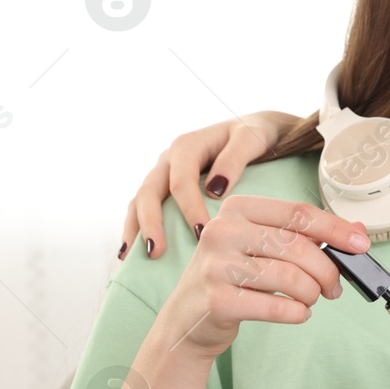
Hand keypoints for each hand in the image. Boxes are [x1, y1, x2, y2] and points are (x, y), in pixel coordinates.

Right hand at [121, 111, 302, 259]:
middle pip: (149, 192)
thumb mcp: (251, 139)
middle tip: (157, 251)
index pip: (181, 181)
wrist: (254, 131)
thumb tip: (215, 190)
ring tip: (132, 257)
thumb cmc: (256, 134)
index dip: (189, 207)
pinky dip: (137, 227)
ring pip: (140, 201)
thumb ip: (234, 159)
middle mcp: (168, 160)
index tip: (201, 233)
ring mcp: (164, 174)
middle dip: (150, 222)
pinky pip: (144, 208)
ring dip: (135, 228)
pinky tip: (134, 252)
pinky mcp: (165, 188)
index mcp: (187, 147)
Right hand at [157, 195, 369, 358]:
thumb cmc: (233, 278)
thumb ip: (306, 236)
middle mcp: (221, 231)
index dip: (336, 229)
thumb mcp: (263, 248)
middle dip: (327, 271)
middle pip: (298, 246)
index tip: (361, 245)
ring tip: (310, 299)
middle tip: (333, 287)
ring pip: (290, 277)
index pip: (298, 213)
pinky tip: (296, 312)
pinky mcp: (216, 300)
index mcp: (237, 209)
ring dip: (312, 294)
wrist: (187, 320)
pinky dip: (297, 313)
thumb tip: (358, 232)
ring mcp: (215, 266)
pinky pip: (276, 307)